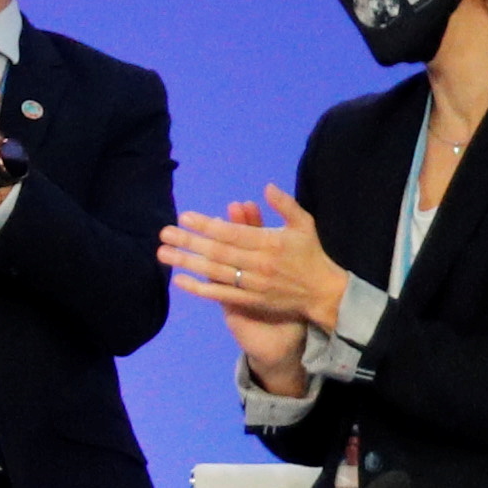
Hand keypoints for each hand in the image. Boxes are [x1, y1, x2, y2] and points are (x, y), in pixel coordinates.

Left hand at [160, 187, 347, 387]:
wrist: (324, 293)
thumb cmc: (311, 255)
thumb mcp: (304, 225)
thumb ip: (285, 206)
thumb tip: (266, 187)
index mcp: (270, 243)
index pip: (232, 233)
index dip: (208, 225)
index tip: (185, 217)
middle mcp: (259, 264)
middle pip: (218, 252)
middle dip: (189, 242)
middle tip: (164, 233)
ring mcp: (253, 284)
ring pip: (215, 273)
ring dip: (187, 263)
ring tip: (163, 254)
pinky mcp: (251, 301)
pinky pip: (221, 295)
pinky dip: (200, 289)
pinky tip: (179, 281)